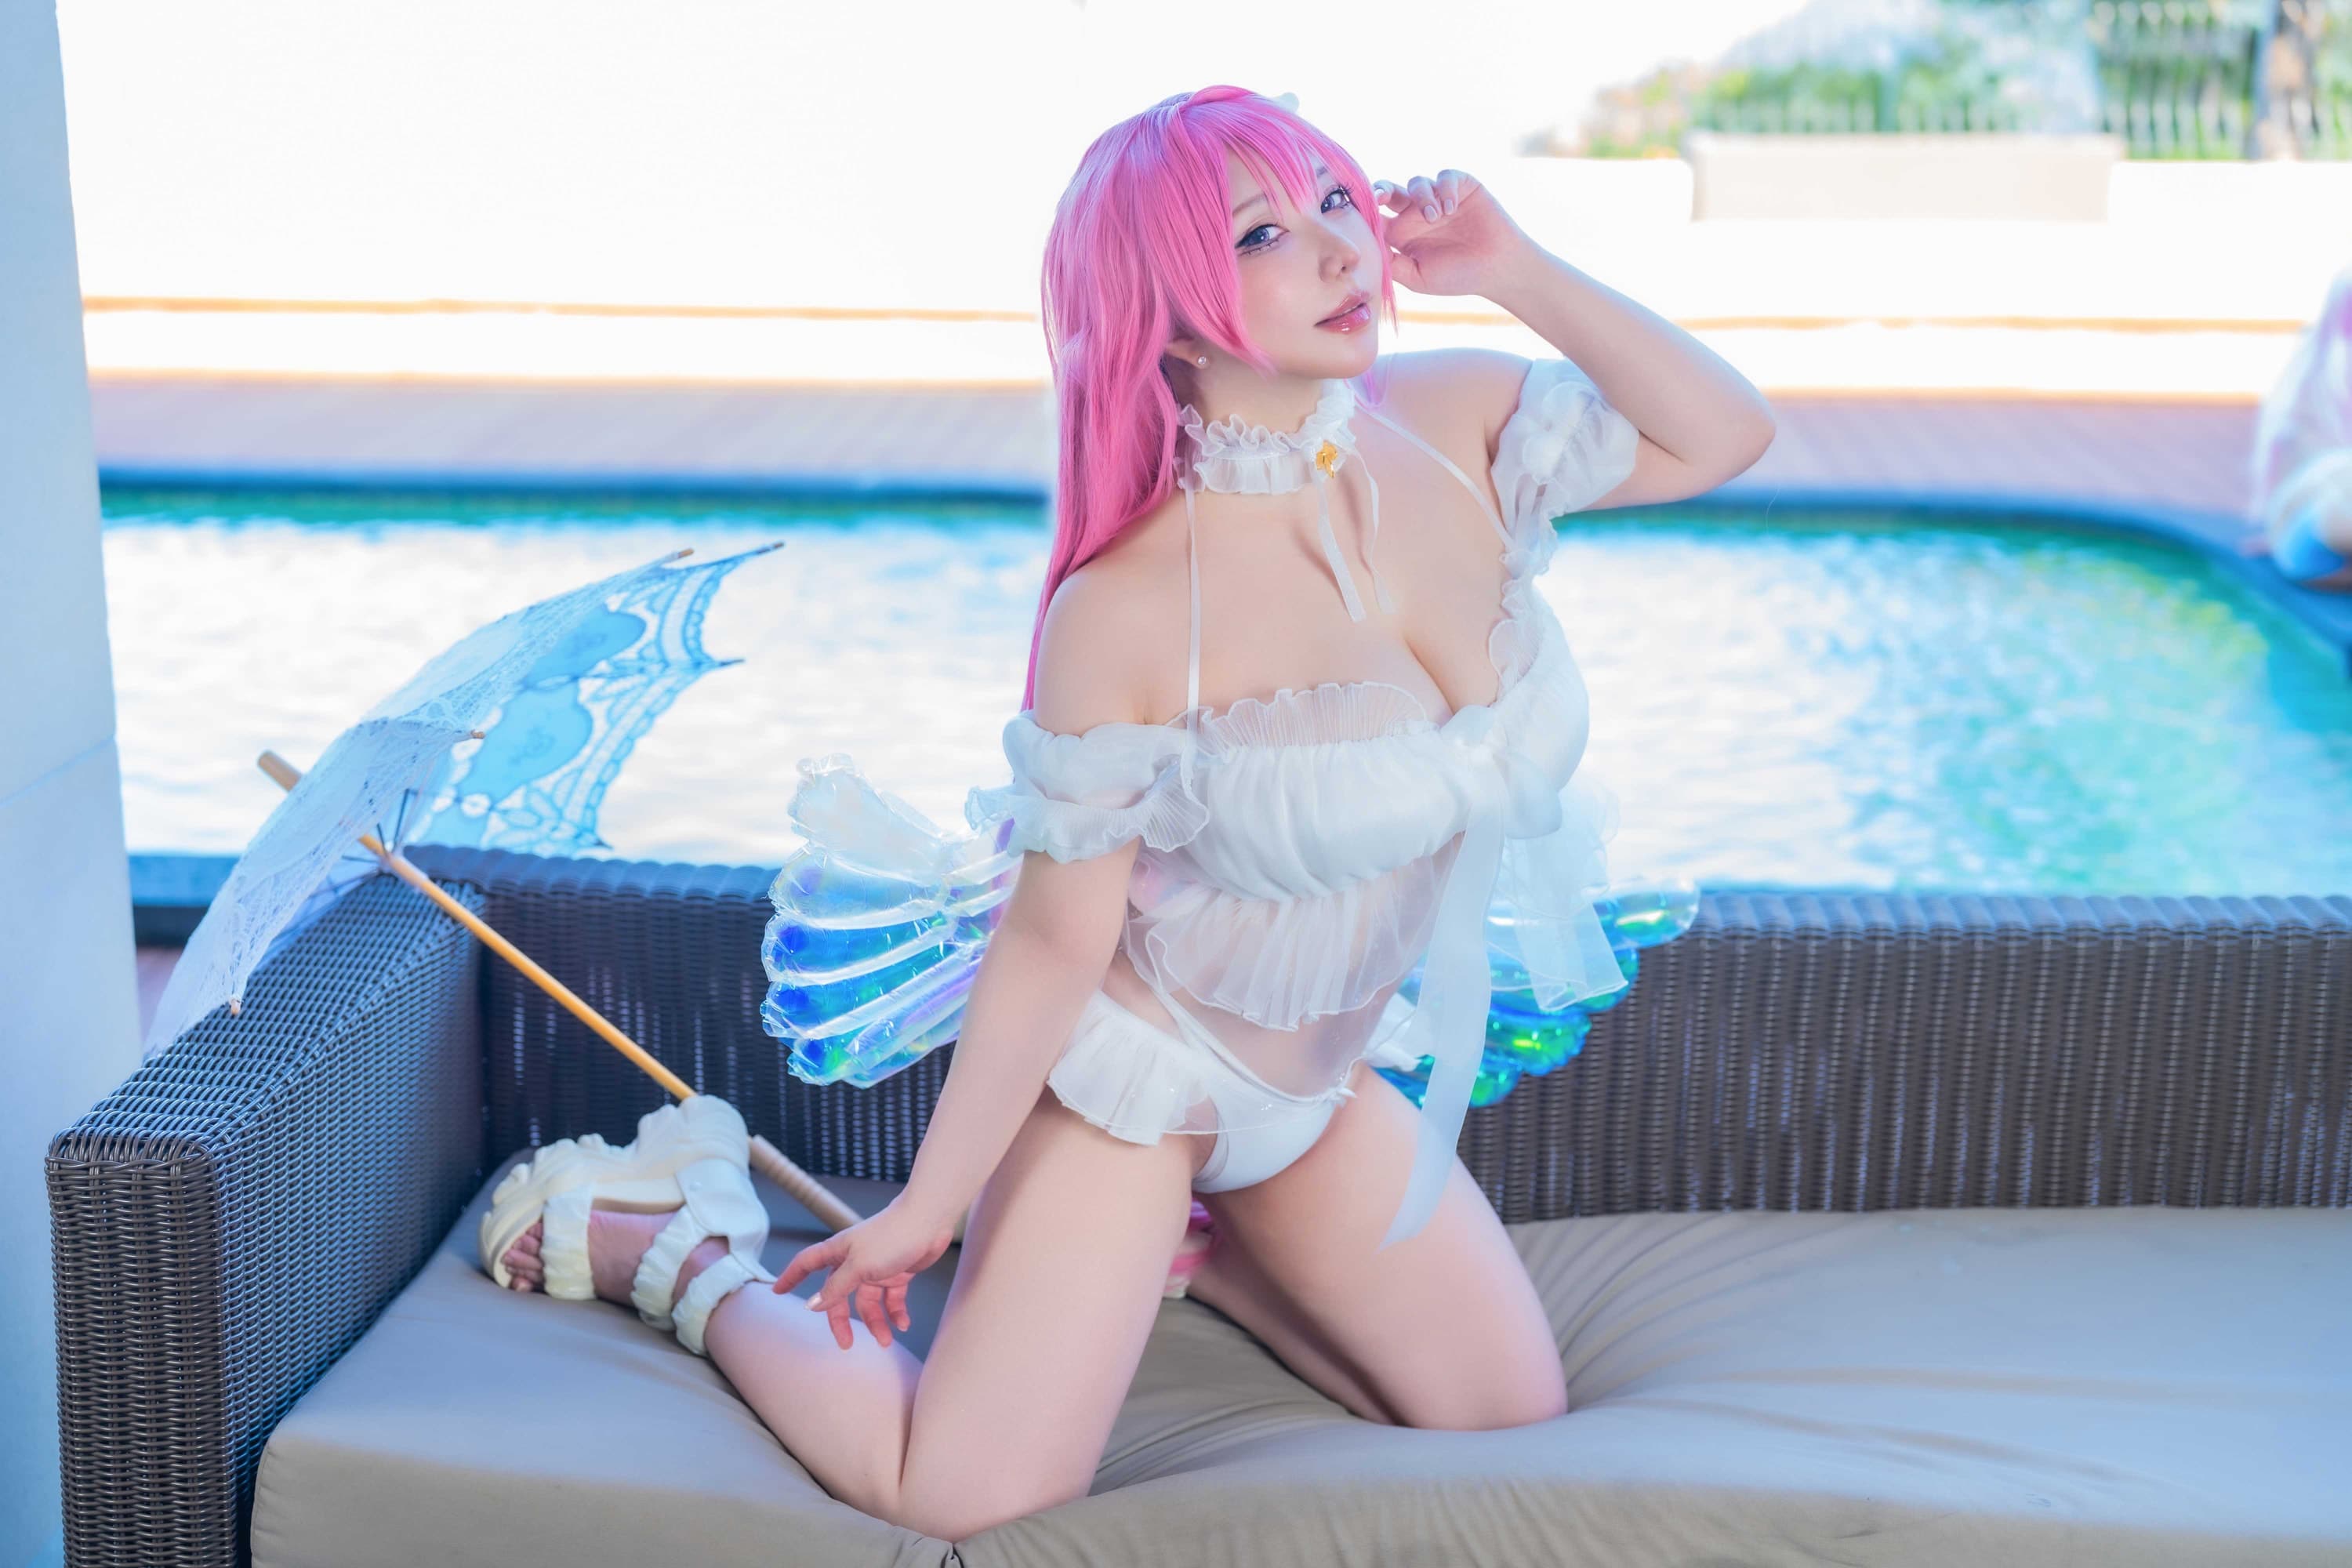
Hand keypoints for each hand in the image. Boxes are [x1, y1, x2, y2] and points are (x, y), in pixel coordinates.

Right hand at [773, 1193, 956, 1349]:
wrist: (930, 1222)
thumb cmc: (892, 1236)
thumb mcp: (859, 1265)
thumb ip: (835, 1287)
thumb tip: (813, 1305)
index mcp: (839, 1252)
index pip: (807, 1263)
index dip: (791, 1276)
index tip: (778, 1291)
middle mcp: (855, 1261)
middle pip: (839, 1294)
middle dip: (842, 1320)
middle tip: (846, 1343)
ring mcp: (877, 1268)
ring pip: (869, 1302)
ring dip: (877, 1322)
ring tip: (886, 1340)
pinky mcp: (898, 1273)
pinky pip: (892, 1299)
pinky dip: (896, 1313)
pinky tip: (903, 1324)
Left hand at [1369, 169, 1532, 299]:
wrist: (1497, 268)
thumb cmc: (1457, 276)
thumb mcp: (1418, 277)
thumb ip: (1393, 264)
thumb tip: (1366, 249)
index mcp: (1402, 233)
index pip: (1376, 217)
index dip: (1366, 212)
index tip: (1361, 214)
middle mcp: (1416, 212)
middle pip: (1390, 191)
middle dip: (1381, 189)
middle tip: (1380, 197)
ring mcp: (1438, 198)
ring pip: (1417, 183)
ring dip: (1422, 197)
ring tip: (1434, 217)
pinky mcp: (1461, 186)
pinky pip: (1445, 177)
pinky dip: (1445, 189)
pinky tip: (1451, 209)